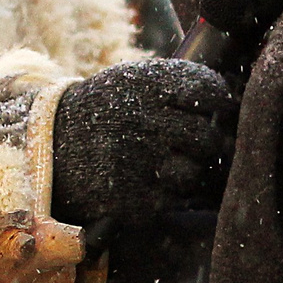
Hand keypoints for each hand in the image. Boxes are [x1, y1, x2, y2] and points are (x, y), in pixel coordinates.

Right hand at [48, 58, 235, 228]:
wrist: (49, 147)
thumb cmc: (104, 112)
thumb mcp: (130, 82)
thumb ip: (175, 85)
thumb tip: (232, 100)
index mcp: (144, 84)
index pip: (208, 90)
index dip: (219, 102)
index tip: (217, 107)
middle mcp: (140, 120)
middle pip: (206, 138)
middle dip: (206, 143)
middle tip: (191, 144)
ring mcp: (135, 162)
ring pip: (193, 173)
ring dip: (186, 172)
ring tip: (163, 164)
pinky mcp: (131, 199)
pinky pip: (172, 200)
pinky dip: (164, 195)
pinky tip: (143, 182)